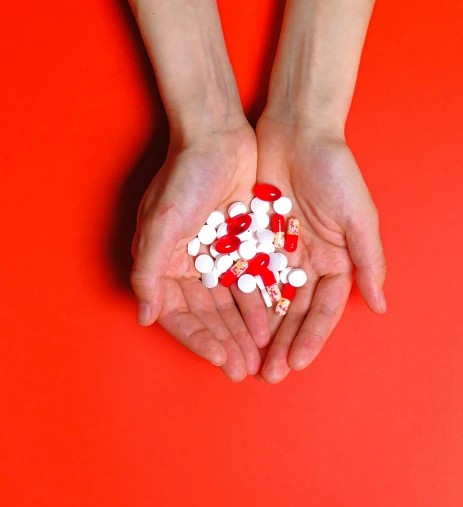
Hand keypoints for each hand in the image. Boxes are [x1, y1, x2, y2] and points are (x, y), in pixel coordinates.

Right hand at [130, 120, 270, 381]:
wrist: (217, 136)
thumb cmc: (183, 177)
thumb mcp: (162, 223)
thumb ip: (149, 271)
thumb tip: (145, 317)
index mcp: (161, 264)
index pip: (178, 315)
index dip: (199, 340)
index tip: (223, 360)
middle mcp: (186, 265)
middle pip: (207, 316)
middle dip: (227, 343)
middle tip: (248, 370)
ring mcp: (216, 256)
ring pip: (231, 304)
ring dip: (245, 331)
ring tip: (263, 356)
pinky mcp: (241, 245)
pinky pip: (250, 282)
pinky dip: (260, 303)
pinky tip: (273, 323)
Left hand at [255, 113, 386, 382]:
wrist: (299, 132)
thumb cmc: (335, 172)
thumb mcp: (358, 216)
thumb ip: (368, 260)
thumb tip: (381, 305)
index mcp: (338, 260)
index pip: (324, 309)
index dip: (312, 337)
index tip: (297, 363)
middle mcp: (310, 262)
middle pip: (295, 312)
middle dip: (284, 344)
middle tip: (268, 374)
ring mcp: (282, 252)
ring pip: (269, 300)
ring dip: (262, 331)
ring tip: (250, 359)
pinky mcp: (257, 238)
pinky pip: (248, 274)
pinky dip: (243, 300)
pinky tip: (232, 323)